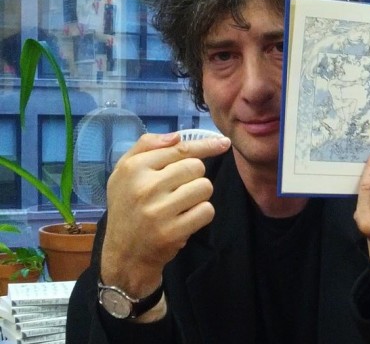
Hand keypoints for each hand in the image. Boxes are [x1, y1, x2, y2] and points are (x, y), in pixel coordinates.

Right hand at [100, 132, 230, 298]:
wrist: (124, 253)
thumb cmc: (128, 206)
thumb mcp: (124, 171)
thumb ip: (146, 146)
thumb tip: (176, 137)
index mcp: (133, 168)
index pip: (180, 149)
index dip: (205, 145)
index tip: (224, 143)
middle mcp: (145, 187)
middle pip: (196, 167)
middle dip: (194, 176)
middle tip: (178, 189)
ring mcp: (159, 211)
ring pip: (204, 187)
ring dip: (199, 195)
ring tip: (181, 204)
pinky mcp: (173, 232)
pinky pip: (206, 210)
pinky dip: (201, 214)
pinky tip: (185, 218)